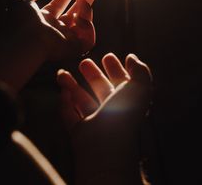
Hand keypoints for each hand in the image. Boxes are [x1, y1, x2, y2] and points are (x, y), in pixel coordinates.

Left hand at [15, 0, 99, 60]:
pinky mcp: (75, 49)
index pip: (59, 5)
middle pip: (76, 12)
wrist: (25, 40)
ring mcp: (66, 40)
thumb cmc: (20, 22)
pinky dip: (87, 25)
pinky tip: (78, 17)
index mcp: (43, 20)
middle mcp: (56, 30)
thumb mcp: (19, 0)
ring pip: (84, 23)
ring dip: (86, 8)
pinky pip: (89, 39)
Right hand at [56, 53, 151, 183]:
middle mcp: (112, 113)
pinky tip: (61, 91)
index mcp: (128, 103)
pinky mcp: (79, 133)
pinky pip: (70, 116)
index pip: (123, 83)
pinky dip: (65, 104)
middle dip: (93, 75)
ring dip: (73, 86)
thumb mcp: (139, 88)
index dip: (116, 69)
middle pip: (102, 90)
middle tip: (83, 62)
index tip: (107, 56)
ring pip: (83, 101)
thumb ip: (140, 71)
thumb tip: (132, 58)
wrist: (107, 146)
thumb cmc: (125, 115)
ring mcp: (95, 124)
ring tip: (62, 72)